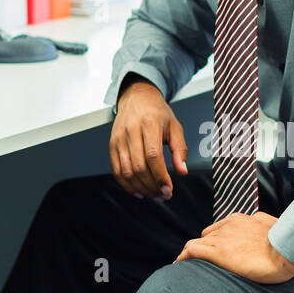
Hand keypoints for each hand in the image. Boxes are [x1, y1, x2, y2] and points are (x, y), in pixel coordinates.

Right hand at [110, 77, 187, 198]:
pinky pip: (116, 171)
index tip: (168, 188)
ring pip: (126, 172)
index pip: (153, 156)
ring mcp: (119, 139)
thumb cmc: (157, 112)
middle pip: (138, 167)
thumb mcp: (175, 127)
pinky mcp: (112, 146)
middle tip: (163, 194)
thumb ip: (180, 149)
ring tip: (153, 194)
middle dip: (152, 186)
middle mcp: (131, 131)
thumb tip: (182, 171)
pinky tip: (138, 191)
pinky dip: (126, 185)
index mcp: (149, 124)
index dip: (160, 176)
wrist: (137, 98)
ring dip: (140, 188)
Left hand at [175, 211, 293, 283]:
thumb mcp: (272, 225)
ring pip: (198, 242)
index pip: (220, 228)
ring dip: (192, 253)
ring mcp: (222, 238)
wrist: (288, 249)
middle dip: (203, 246)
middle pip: (207, 235)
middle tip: (200, 260)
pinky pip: (193, 250)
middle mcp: (229, 226)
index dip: (214, 239)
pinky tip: (179, 264)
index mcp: (242, 219)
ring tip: (187, 264)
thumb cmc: (286, 241)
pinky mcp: (218, 252)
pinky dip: (184, 257)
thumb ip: (262, 222)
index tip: (213, 248)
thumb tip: (261, 220)